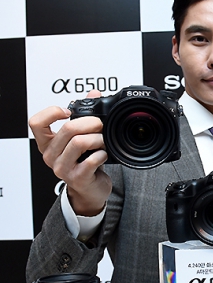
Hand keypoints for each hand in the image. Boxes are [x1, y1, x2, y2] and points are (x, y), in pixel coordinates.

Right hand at [29, 89, 111, 215]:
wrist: (90, 189)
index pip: (36, 123)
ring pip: (79, 143)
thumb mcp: (81, 139)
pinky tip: (104, 155)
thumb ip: (84, 116)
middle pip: (67, 129)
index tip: (68, 111)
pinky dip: (102, 154)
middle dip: (90, 122)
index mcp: (48, 143)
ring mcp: (62, 168)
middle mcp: (50, 155)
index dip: (51, 112)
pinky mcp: (77, 178)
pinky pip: (91, 160)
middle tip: (101, 124)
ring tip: (104, 140)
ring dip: (98, 138)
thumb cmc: (84, 162)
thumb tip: (94, 93)